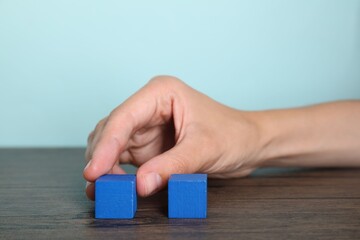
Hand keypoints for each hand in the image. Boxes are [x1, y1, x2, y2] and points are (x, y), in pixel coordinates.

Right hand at [83, 76, 264, 198]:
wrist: (248, 144)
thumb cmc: (233, 135)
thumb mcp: (203, 149)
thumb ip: (170, 167)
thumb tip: (139, 185)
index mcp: (161, 93)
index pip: (124, 116)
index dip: (106, 144)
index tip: (94, 170)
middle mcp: (149, 107)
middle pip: (113, 130)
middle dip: (102, 157)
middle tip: (97, 185)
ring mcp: (147, 126)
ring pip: (113, 145)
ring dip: (106, 167)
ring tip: (103, 190)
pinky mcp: (148, 145)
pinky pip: (124, 159)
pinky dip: (116, 174)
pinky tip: (114, 187)